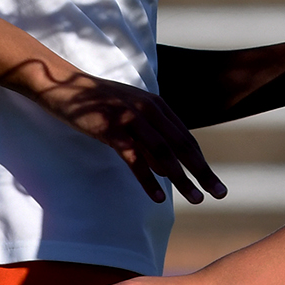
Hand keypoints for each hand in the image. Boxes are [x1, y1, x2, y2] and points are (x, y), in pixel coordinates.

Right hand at [32, 70, 225, 204]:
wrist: (64, 86)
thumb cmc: (99, 103)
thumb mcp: (130, 114)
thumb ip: (150, 137)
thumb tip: (167, 167)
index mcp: (158, 105)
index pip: (186, 139)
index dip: (202, 162)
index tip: (214, 183)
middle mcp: (149, 110)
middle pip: (182, 146)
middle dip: (202, 172)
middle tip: (220, 194)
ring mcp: (130, 118)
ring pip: (163, 153)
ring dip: (182, 178)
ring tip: (195, 199)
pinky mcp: (111, 129)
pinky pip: (134, 158)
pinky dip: (148, 178)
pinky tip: (159, 197)